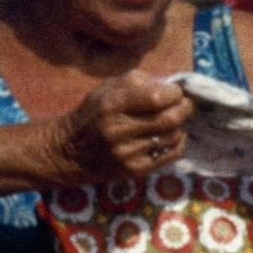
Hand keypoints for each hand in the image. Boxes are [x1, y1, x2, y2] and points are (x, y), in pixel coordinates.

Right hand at [53, 71, 192, 181]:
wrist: (68, 152)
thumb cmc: (93, 114)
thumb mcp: (106, 89)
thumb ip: (138, 82)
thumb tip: (172, 85)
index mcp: (111, 104)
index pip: (157, 97)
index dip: (174, 92)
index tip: (175, 92)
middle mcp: (118, 130)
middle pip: (170, 118)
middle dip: (184, 108)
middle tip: (184, 105)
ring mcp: (127, 153)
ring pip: (173, 136)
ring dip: (180, 125)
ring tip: (173, 120)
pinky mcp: (134, 170)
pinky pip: (171, 154)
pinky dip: (177, 142)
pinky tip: (170, 135)